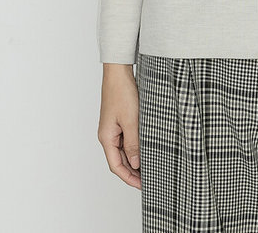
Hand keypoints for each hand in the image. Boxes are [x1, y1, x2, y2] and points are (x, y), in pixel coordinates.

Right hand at [97, 64, 141, 188]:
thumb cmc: (122, 92)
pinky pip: (127, 139)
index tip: (142, 185)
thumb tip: (135, 164)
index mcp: (106, 137)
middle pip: (119, 160)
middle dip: (133, 171)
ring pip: (124, 150)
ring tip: (150, 166)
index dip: (128, 178)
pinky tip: (146, 148)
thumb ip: (133, 143)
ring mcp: (113, 128)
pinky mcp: (120, 120)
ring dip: (135, 158)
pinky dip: (136, 146)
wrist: (118, 72)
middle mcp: (108, 135)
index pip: (116, 166)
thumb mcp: (131, 120)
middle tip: (149, 179)